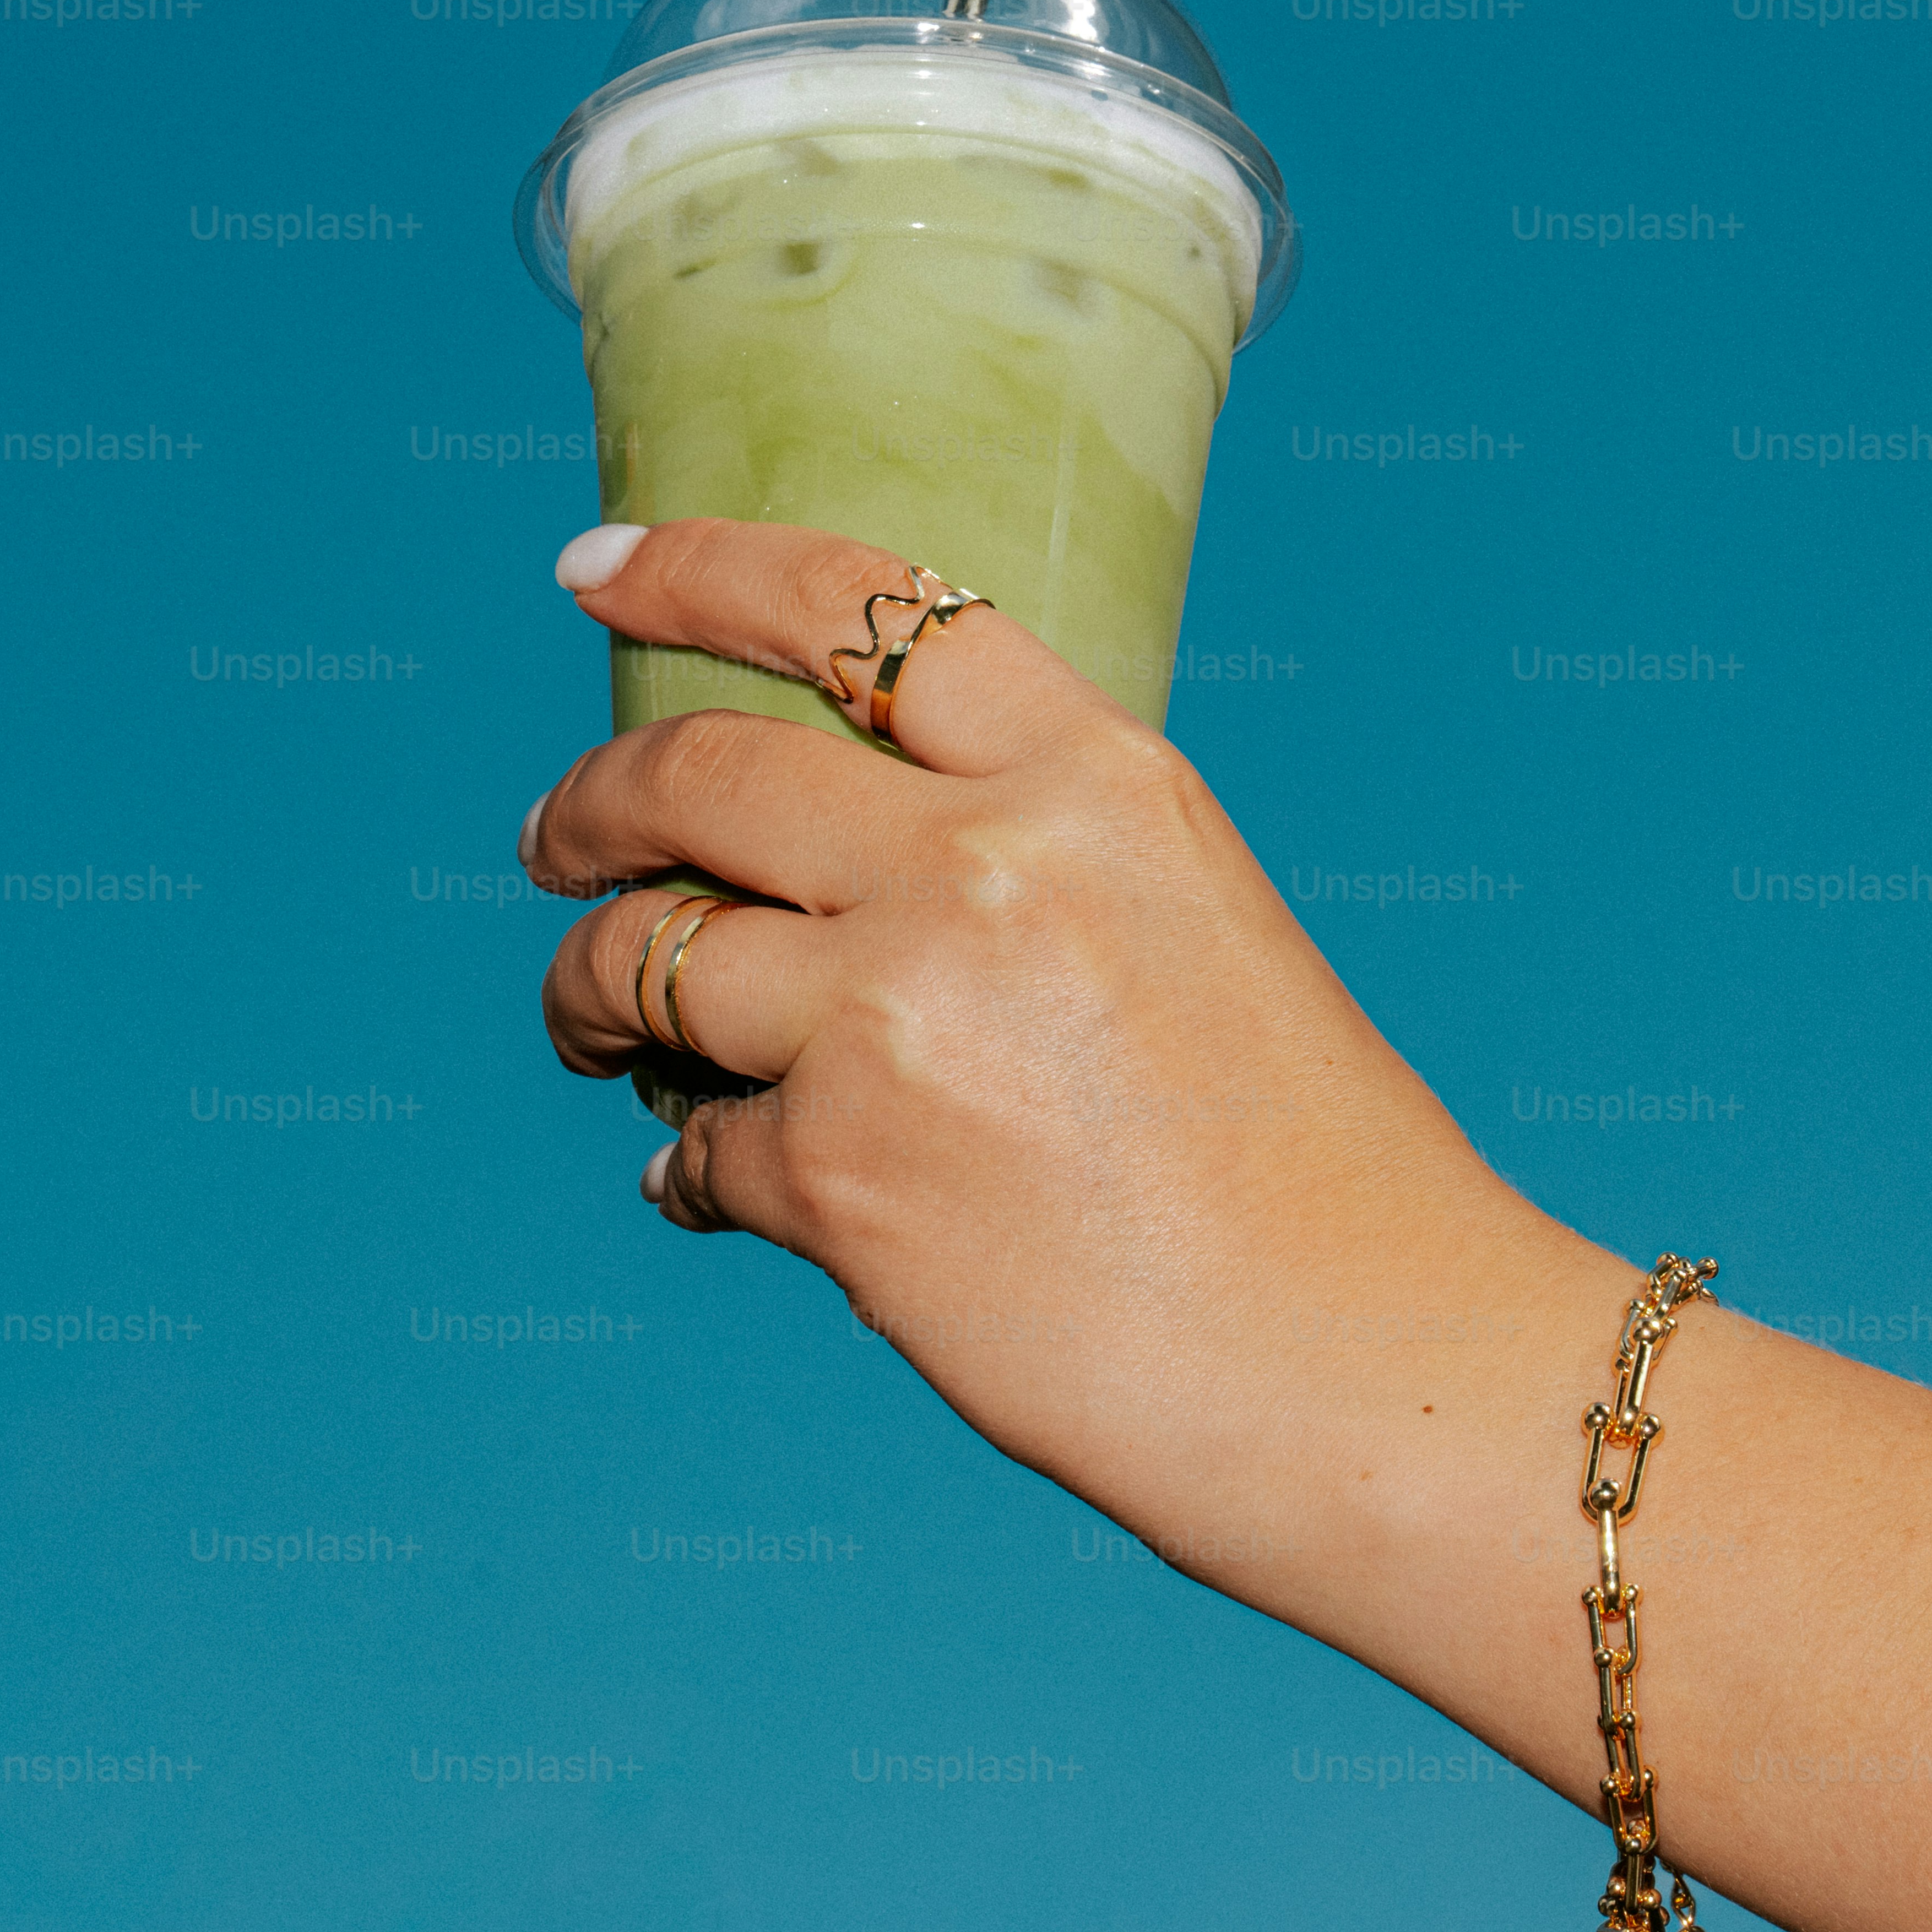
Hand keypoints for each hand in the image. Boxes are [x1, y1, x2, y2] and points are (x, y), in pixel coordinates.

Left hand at [515, 516, 1616, 1566]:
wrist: (1374, 1364)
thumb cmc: (1307, 1171)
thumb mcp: (1190, 920)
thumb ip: (1026, 859)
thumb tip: (830, 876)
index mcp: (1097, 778)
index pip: (855, 603)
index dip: (696, 567)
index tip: (590, 568)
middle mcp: (986, 865)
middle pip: (696, 772)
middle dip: (589, 806)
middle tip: (556, 843)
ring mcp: (895, 1016)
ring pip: (642, 959)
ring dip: (588, 992)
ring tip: (593, 1030)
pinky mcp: (838, 1176)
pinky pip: (694, 1149)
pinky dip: (686, 1170)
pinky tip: (713, 1189)